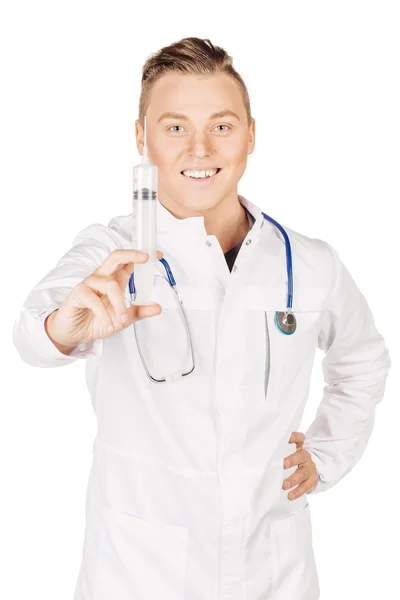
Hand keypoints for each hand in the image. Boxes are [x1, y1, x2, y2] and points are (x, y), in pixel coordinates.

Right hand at [45, 249, 163, 348]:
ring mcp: (89, 284)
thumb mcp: (123, 319)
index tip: (157, 255)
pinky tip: (109, 324)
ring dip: (119, 304)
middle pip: (115, 257)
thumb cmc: (95, 321)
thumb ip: (139, 312)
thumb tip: (157, 308)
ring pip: (110, 285)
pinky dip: (104, 314)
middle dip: (131, 255)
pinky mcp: (78, 293)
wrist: (75, 334)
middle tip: (144, 258)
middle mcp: (102, 278)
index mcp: (114, 280)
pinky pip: (93, 300)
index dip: (141, 256)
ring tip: (121, 321)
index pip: (128, 263)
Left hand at [282, 431, 318, 498]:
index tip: (288, 438)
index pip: (299, 438)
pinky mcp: (312, 480)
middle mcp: (305, 456)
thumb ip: (278, 452)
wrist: (309, 471)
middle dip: (292, 460)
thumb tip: (259, 453)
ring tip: (284, 485)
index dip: (295, 437)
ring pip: (303, 473)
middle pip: (301, 456)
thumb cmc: (292, 461)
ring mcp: (310, 468)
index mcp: (299, 447)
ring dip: (293, 479)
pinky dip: (298, 491)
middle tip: (283, 464)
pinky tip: (290, 495)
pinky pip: (306, 486)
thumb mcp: (287, 454)